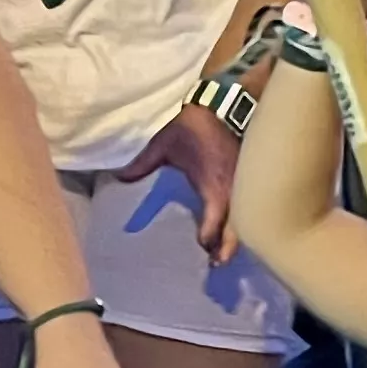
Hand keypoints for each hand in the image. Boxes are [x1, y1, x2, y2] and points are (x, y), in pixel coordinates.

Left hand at [114, 105, 243, 259]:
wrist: (223, 105)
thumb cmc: (193, 127)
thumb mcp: (164, 145)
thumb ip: (142, 164)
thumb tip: (119, 177)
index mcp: (213, 186)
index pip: (213, 221)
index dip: (207, 238)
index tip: (200, 247)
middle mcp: (232, 189)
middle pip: (236, 228)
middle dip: (227, 246)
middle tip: (217, 263)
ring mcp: (243, 183)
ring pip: (245, 217)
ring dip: (235, 235)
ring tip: (225, 251)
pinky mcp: (247, 176)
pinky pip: (247, 203)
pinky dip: (241, 217)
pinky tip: (235, 224)